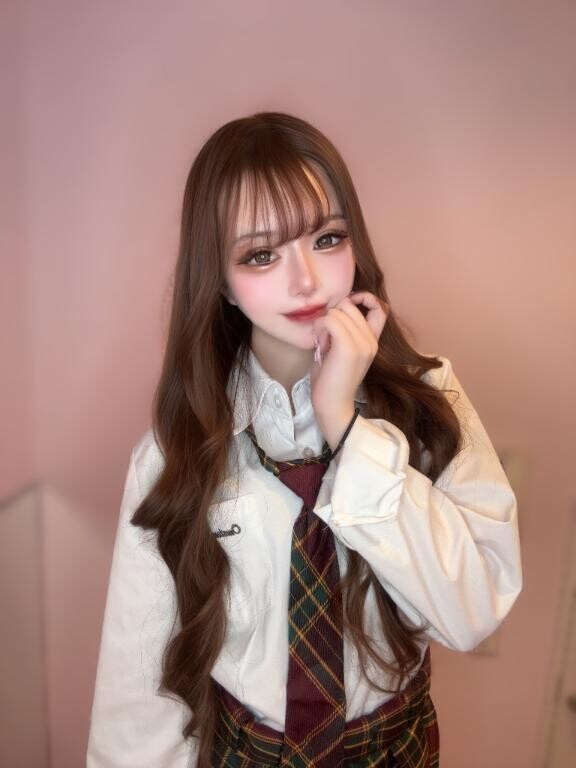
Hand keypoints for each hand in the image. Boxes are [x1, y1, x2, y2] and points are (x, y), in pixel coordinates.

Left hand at [310, 292, 387, 448]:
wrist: (332, 406)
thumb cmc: (330, 381)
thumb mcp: (340, 351)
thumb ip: (342, 331)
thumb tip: (332, 310)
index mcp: (373, 342)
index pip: (380, 308)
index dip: (363, 298)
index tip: (345, 306)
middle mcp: (371, 341)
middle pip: (349, 305)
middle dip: (331, 316)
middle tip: (325, 338)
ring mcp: (362, 343)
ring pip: (337, 311)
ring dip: (323, 324)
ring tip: (323, 345)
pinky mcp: (349, 347)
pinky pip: (330, 320)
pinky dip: (320, 328)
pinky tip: (320, 345)